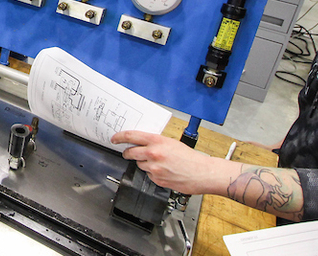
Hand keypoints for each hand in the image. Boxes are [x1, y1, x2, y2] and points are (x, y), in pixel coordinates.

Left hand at [111, 130, 231, 194]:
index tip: (114, 138)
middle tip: (128, 153)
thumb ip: (156, 142)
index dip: (119, 137)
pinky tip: (164, 172)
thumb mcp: (172, 143)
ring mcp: (154, 168)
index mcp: (157, 141)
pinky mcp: (157, 179)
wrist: (203, 173)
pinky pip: (149, 175)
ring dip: (144, 164)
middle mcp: (153, 154)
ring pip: (140, 165)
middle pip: (130, 153)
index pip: (131, 136)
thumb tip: (144, 143)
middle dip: (127, 153)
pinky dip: (153, 174)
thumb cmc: (191, 158)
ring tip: (159, 164)